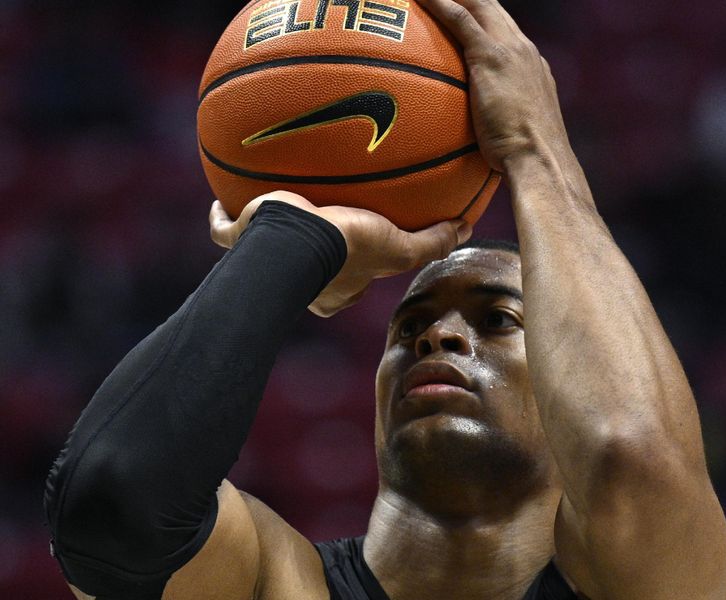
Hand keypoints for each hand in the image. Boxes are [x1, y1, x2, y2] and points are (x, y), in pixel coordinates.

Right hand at [209, 191, 472, 316]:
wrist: (295, 242)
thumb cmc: (347, 249)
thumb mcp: (398, 248)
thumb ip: (432, 243)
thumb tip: (466, 230)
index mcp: (335, 288)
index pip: (348, 287)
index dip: (356, 276)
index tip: (360, 255)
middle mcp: (301, 281)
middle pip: (307, 267)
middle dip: (312, 254)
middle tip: (319, 231)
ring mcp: (266, 261)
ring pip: (262, 251)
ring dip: (267, 235)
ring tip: (271, 210)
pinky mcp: (239, 239)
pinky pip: (224, 230)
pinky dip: (222, 216)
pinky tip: (222, 199)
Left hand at [417, 0, 575, 174]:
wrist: (540, 159)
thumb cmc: (526, 161)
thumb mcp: (515, 138)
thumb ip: (500, 130)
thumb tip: (483, 147)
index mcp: (532, 66)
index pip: (505, 33)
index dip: (485, 20)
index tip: (466, 17)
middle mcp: (524, 50)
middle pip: (492, 12)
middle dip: (469, 1)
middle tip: (442, 2)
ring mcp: (510, 50)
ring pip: (477, 6)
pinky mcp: (491, 56)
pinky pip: (460, 18)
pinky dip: (439, 4)